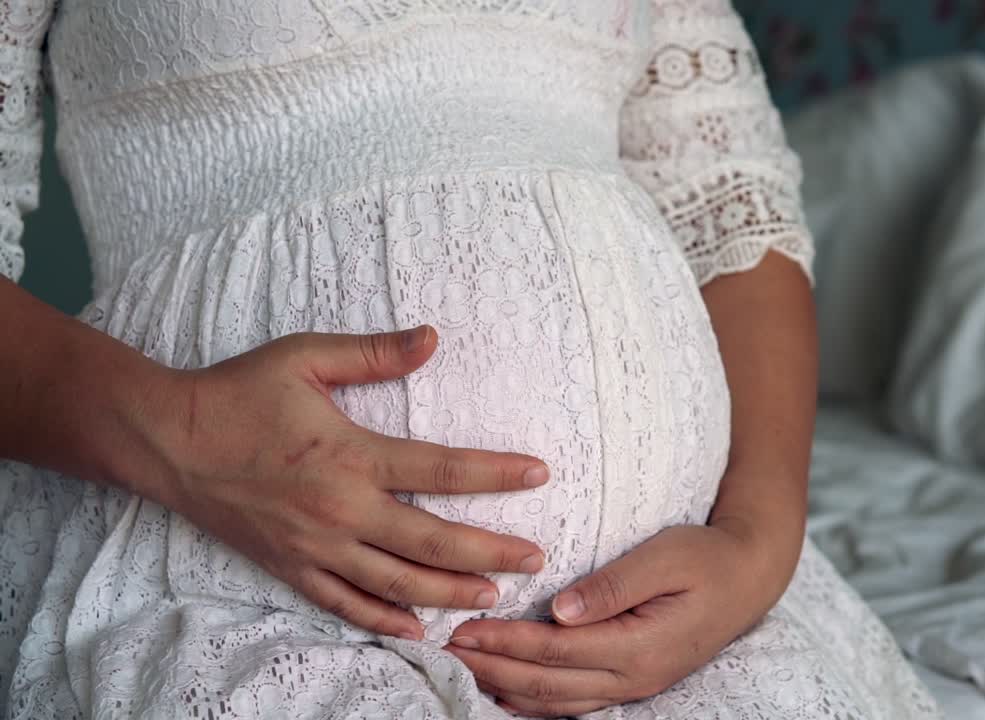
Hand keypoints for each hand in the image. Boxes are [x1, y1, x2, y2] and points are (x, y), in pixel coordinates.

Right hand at [146, 326, 548, 639]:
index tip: (539, 474)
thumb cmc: (238, 392)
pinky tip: (418, 628)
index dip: (496, 473)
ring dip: (449, 591)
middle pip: (431, 540)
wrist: (166, 439)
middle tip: (534, 558)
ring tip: (492, 596)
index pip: (442, 468)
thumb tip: (433, 338)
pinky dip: (384, 619)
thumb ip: (374, 353)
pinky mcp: (290, 567)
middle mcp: (339, 509)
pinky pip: (344, 603)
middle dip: (490, 552)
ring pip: (396, 582)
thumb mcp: (306, 356)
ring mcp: (314, 546)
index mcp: (351, 454)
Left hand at [444, 523, 786, 716]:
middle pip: (548, 684)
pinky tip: (507, 692)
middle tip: (446, 650)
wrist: (750, 576)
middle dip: (493, 669)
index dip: (506, 643)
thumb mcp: (665, 556)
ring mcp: (635, 685)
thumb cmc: (707, 558)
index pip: (556, 650)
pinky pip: (575, 703)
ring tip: (464, 669)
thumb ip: (613, 584)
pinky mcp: (633, 680)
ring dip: (507, 688)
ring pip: (557, 702)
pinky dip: (535, 701)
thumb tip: (561, 608)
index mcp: (639, 645)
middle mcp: (634, 676)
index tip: (464, 628)